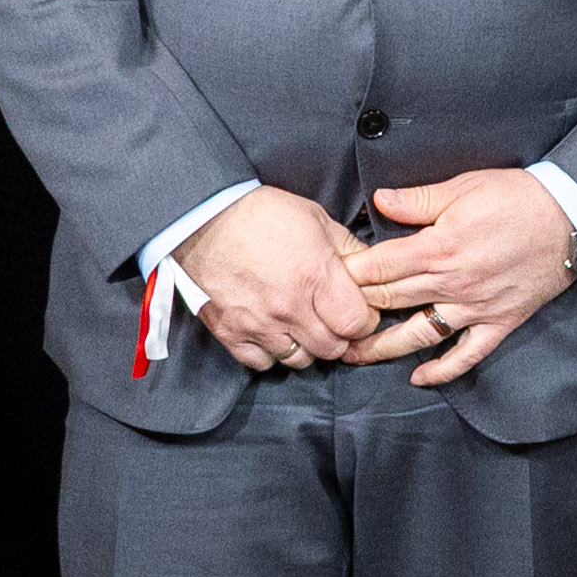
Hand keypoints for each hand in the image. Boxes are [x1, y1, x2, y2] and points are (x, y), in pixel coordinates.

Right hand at [176, 186, 379, 373]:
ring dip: (307, 346)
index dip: (364, 320)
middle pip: (332, 348)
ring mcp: (258, 324)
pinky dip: (271, 354)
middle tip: (333, 319)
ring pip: (299, 360)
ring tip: (303, 326)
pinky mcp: (230, 332)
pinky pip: (261, 363)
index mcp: (316, 278)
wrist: (203, 218)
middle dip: (339, 336)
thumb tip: (373, 268)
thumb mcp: (317, 220)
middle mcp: (289, 308)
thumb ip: (349, 249)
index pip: (357, 324)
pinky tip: (274, 334)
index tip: (359, 311)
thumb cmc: (261, 214)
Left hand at [340, 169, 576, 387]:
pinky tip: (420, 377)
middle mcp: (452, 283)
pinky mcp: (498, 322)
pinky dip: (443, 370)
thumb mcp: (463, 187)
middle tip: (324, 320)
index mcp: (438, 248)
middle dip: (353, 311)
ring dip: (382, 349)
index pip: (378, 268)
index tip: (324, 279)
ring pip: (418, 335)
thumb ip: (417, 200)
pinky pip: (467, 354)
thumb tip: (379, 201)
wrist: (570, 218)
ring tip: (353, 355)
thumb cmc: (518, 198)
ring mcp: (475, 307)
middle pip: (389, 302)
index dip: (346, 275)